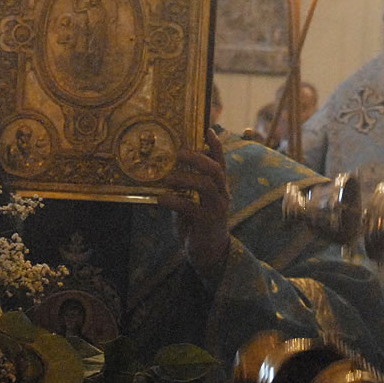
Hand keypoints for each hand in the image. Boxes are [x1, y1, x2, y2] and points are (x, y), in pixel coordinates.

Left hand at [158, 126, 232, 282]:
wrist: (208, 253)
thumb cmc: (197, 223)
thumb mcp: (192, 201)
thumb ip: (186, 187)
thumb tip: (166, 169)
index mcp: (219, 187)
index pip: (220, 161)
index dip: (215, 145)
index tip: (207, 129)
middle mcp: (222, 194)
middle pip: (216, 169)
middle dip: (198, 158)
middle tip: (180, 152)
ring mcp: (217, 208)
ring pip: (207, 185)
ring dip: (186, 178)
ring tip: (168, 177)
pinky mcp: (208, 222)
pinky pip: (192, 207)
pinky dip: (175, 201)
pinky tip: (161, 198)